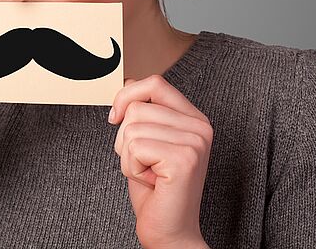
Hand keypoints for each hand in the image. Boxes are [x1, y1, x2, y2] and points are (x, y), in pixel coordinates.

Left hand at [109, 75, 212, 248]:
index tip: (115, 118)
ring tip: (150, 175)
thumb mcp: (146, 143)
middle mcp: (200, 127)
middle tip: (146, 165)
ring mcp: (195, 141)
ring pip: (132, 128)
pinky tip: (152, 183)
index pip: (155, 83)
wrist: (170, 233)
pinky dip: (132, 169)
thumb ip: (144, 112)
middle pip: (137, 107)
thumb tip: (128, 83)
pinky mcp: (184, 159)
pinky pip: (135, 148)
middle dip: (126, 140)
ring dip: (128, 157)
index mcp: (194, 119)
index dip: (127, 96)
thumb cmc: (156, 192)